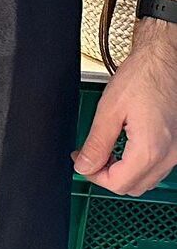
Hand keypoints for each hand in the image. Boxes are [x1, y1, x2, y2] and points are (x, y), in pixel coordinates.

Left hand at [75, 29, 176, 195]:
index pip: (117, 183)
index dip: (93, 174)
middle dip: (107, 175)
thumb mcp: (109, 110)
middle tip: (89, 155)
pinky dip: (138, 164)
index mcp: (150, 150)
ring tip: (105, 149)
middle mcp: (168, 157)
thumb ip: (96, 143)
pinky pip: (157, 167)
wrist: (164, 62)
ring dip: (123, 172)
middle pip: (132, 186)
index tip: (80, 160)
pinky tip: (124, 146)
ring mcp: (176, 153)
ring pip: (146, 179)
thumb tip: (84, 165)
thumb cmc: (142, 78)